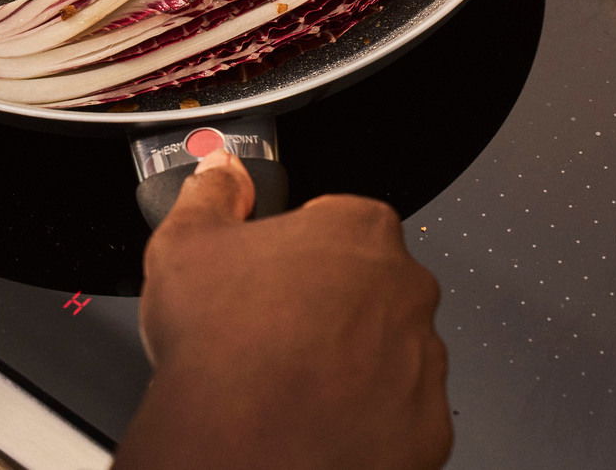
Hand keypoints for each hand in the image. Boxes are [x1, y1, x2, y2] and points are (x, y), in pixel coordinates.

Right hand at [117, 152, 451, 469]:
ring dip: (354, 361)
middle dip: (334, 305)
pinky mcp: (428, 424)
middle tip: (278, 331)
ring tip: (293, 382)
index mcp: (359, 231)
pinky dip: (368, 417)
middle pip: (372, 285)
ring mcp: (424, 359)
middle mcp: (407, 288)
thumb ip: (212, 194)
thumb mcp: (187, 243)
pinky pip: (402, 413)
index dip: (301, 248)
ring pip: (391, 351)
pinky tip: (319, 419)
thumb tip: (219, 172)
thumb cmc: (222, 345)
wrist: (242, 445)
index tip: (274, 272)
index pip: (341, 221)